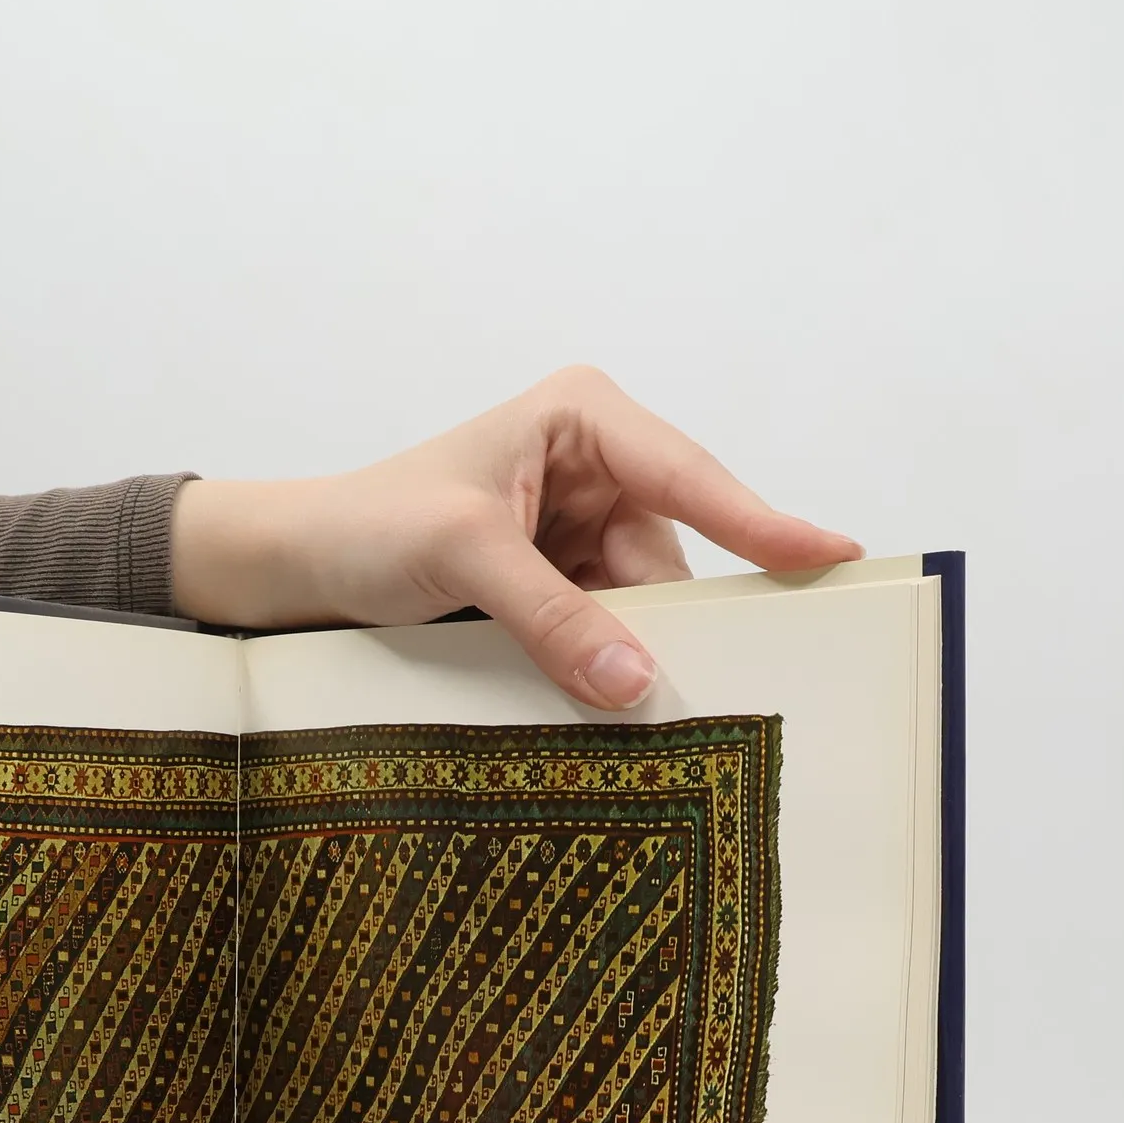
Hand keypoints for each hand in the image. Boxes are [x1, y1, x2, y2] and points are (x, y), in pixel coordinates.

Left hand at [171, 365, 862, 706]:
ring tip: (614, 703)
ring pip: (639, 610)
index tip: (832, 557)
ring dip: (625, 656)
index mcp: (582, 420)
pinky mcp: (552, 588)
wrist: (291, 572)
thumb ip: (553, 616)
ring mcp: (573, 534)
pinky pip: (601, 635)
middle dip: (671, 624)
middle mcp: (592, 469)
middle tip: (708, 685)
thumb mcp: (463, 557)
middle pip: (670, 559)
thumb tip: (637, 684)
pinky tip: (589, 701)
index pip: (690, 476)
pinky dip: (596, 669)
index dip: (762, 524)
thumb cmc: (365, 526)